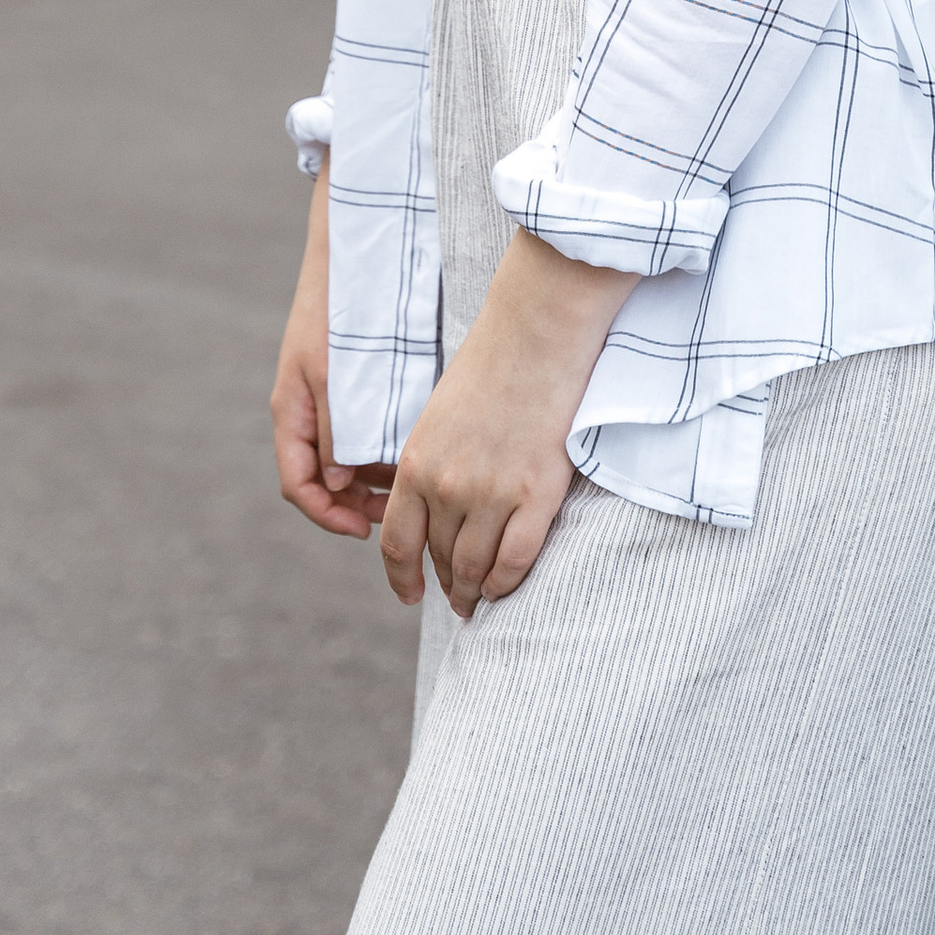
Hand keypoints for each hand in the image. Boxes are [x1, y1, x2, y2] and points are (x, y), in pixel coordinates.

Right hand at [273, 169, 394, 537]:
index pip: (299, 485)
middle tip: (398, 515)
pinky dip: (380, 447)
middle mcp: (306, 409)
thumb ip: (338, 429)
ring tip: (410, 486)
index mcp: (292, 410)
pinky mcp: (351, 380)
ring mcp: (327, 395)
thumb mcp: (339, 374)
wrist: (354, 249)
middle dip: (355, 504)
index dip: (327, 516)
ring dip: (371, 479)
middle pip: (323, 478)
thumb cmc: (342, 308)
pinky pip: (360, 428)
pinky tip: (411, 449)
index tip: (364, 531)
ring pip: (343, 457)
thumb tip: (338, 485)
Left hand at [378, 231, 636, 618]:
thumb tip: (434, 507)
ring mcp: (492, 493)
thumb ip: (431, 464)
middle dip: (448, 586)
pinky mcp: (537, 494)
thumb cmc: (491, 365)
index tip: (410, 595)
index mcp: (416, 464)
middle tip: (458, 599)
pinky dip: (508, 583)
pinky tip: (506, 587)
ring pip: (476, 568)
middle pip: (441, 559)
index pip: (398, 544)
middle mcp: (447, 486)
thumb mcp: (439, 416)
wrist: (536, 333)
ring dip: (476, 592)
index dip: (402, 579)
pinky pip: (516, 561)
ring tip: (480, 600)